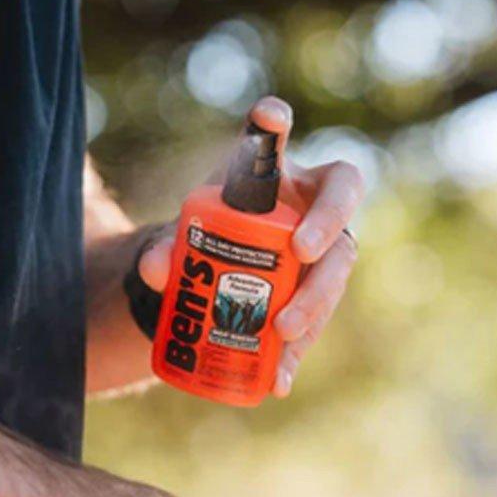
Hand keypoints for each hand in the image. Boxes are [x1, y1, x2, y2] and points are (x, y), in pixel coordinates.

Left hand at [139, 97, 364, 395]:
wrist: (213, 281)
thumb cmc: (205, 239)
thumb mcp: (182, 240)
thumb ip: (167, 248)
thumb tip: (160, 268)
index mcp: (272, 171)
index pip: (276, 137)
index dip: (273, 123)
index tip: (267, 115)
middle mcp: (310, 205)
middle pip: (336, 207)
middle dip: (325, 228)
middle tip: (302, 255)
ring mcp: (323, 253)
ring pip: (336, 270)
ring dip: (315, 302)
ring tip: (284, 334)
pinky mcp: (316, 300)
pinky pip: (315, 324)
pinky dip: (295, 355)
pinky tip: (276, 380)